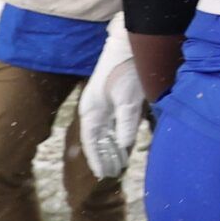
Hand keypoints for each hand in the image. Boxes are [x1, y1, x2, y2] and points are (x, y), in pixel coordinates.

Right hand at [79, 29, 144, 179]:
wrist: (128, 46)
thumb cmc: (125, 71)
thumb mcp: (127, 100)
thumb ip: (126, 123)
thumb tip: (124, 146)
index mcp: (91, 112)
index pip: (91, 142)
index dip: (96, 159)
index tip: (103, 174)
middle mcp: (95, 110)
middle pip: (97, 139)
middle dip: (104, 156)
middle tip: (114, 173)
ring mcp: (105, 104)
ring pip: (106, 132)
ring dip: (111, 147)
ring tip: (119, 163)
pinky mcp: (116, 99)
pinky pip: (115, 123)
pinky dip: (119, 135)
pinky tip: (125, 144)